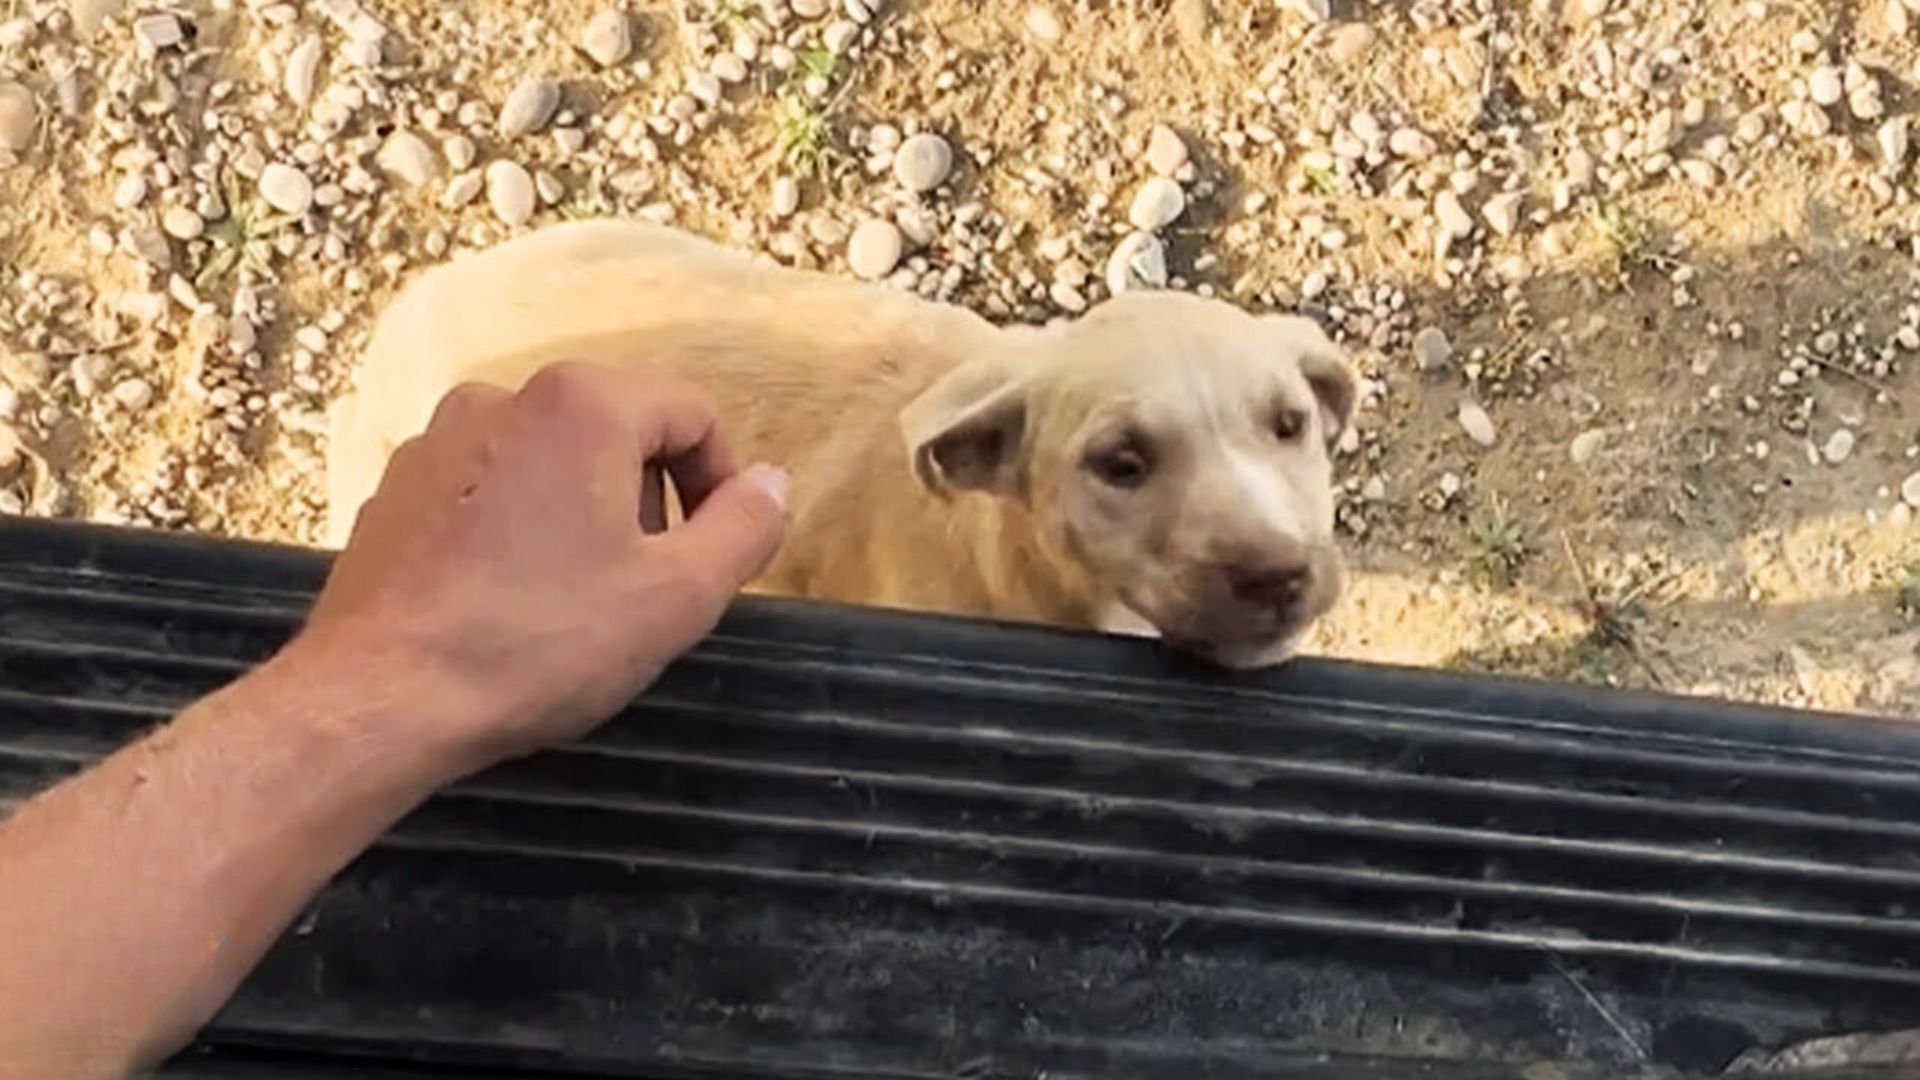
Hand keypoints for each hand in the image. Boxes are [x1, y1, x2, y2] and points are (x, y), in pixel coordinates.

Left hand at [301, 361, 787, 765]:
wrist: (380, 697)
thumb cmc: (541, 640)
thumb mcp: (676, 596)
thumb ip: (743, 529)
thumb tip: (772, 484)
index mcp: (582, 402)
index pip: (692, 412)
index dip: (723, 483)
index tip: (715, 556)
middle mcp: (504, 395)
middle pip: (617, 429)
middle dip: (649, 501)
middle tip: (648, 587)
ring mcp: (437, 439)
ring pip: (550, 460)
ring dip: (583, 515)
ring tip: (575, 602)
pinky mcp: (394, 490)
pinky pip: (488, 490)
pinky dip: (516, 530)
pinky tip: (507, 604)